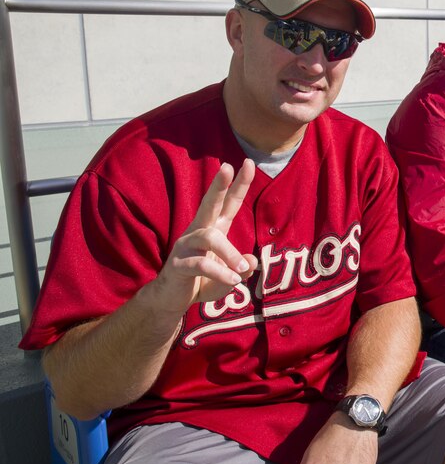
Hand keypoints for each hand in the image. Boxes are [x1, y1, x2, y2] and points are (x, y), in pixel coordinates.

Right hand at [145, 160, 256, 315]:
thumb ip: (242, 268)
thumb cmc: (203, 282)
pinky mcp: (177, 264)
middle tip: (227, 166)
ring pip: (210, 237)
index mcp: (214, 229)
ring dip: (230, 253)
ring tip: (241, 269)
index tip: (249, 163)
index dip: (239, 184)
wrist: (174, 301)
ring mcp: (186, 246)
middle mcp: (199, 232)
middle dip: (219, 186)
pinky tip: (233, 281)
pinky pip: (201, 264)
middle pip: (209, 204)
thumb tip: (251, 262)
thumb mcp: (229, 276)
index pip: (228, 203)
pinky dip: (220, 272)